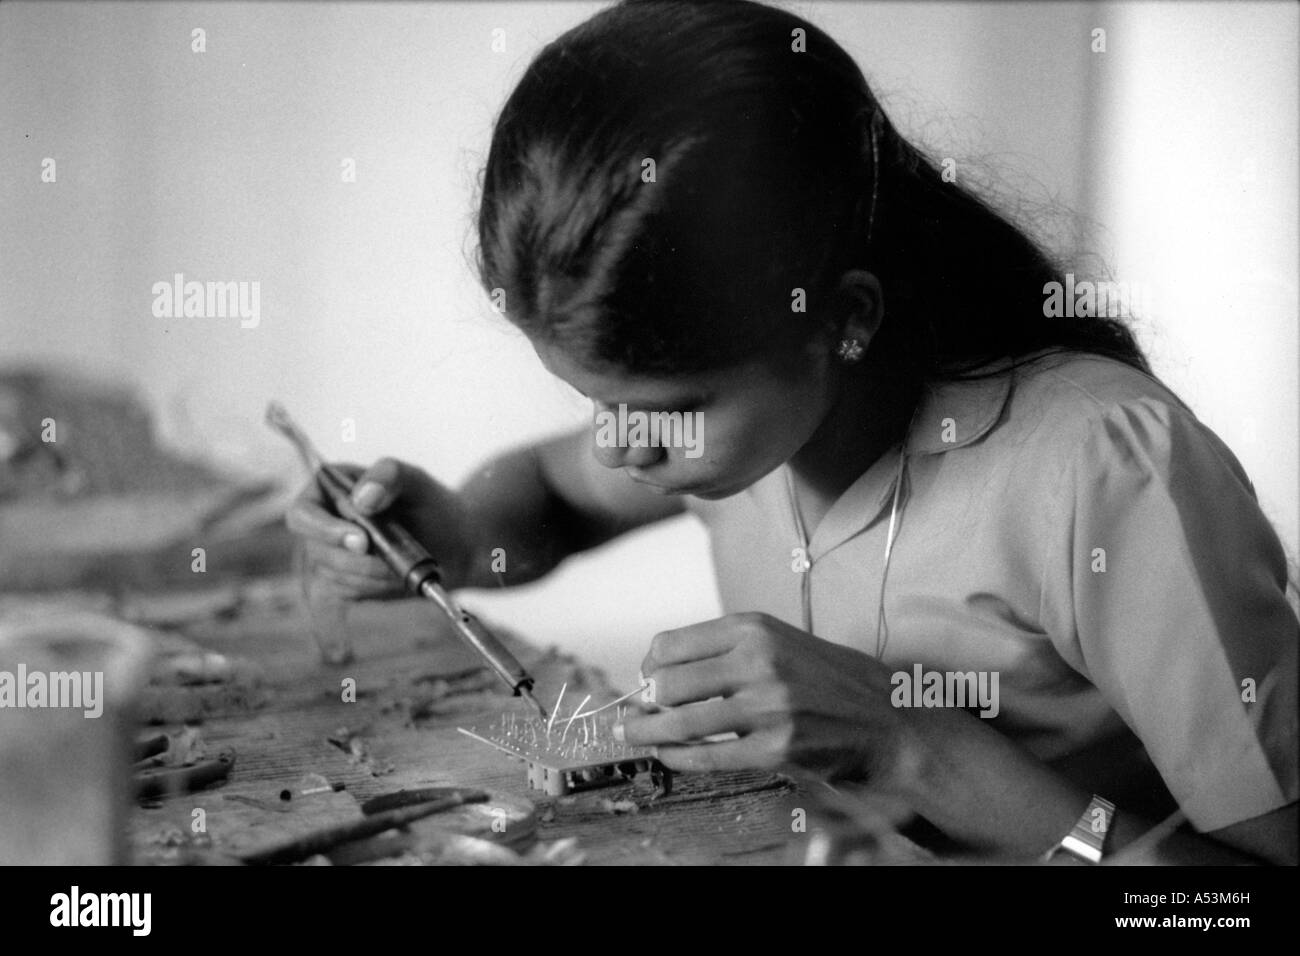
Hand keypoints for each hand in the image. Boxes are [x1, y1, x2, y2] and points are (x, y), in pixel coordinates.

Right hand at [285, 457, 469, 599]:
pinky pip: (347, 593)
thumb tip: (361, 498)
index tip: (362, 541)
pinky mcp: (343, 581)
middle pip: (315, 551)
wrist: (454, 543)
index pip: (302, 513)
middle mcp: (322, 522)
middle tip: (391, 558)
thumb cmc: (432, 505)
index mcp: (329, 488)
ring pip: (332, 576)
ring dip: (372, 574)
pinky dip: (374, 587)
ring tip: (402, 562)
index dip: (324, 530)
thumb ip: (389, 476)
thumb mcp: (415, 481)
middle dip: (357, 560)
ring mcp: (330, 554)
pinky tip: (395, 575)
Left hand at [619, 612, 915, 784]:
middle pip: (667, 683)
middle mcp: (758, 661)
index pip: (670, 644)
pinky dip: (679, 758)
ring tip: (633, 734)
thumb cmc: (827, 679)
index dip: (648, 666)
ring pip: (680, 722)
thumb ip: (726, 652)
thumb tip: (660, 672)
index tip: (647, 679)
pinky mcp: (775, 749)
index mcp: (754, 628)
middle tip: (638, 712)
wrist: (887, 718)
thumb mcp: (779, 642)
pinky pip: (708, 756)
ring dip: (647, 732)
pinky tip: (669, 755)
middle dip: (644, 702)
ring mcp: (767, 707)